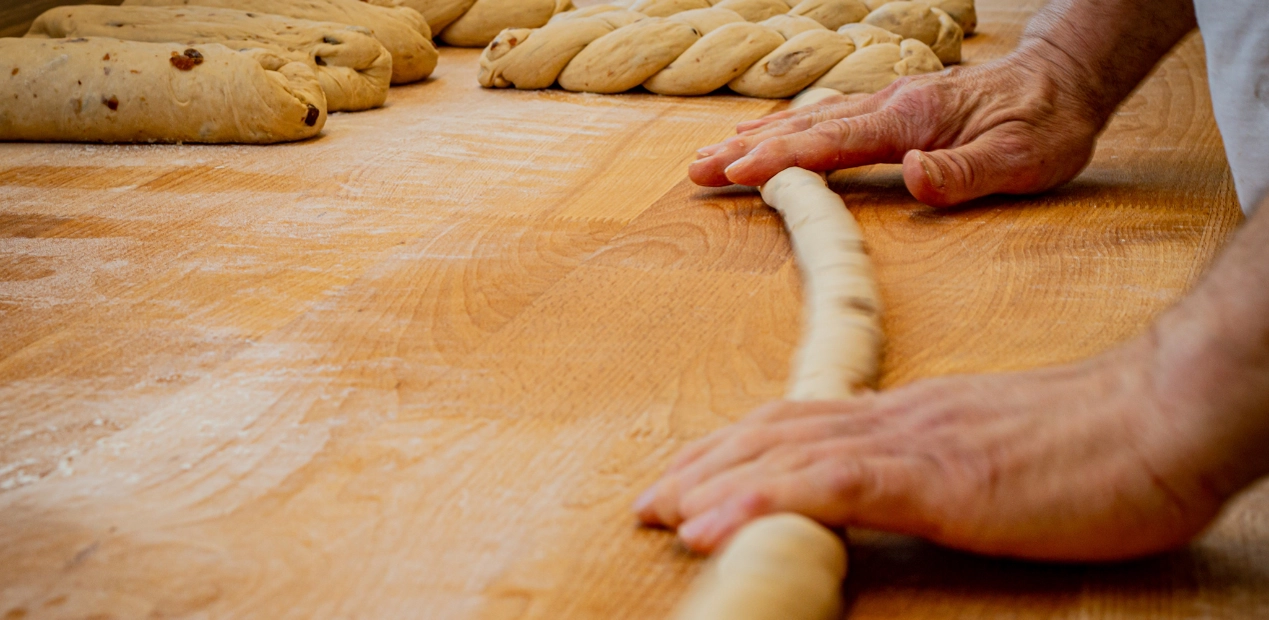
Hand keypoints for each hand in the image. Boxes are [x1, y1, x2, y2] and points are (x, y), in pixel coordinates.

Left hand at [633, 338, 1245, 560]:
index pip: (801, 424)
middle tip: (650, 498)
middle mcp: (893, 418)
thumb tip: (897, 485)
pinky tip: (712, 524)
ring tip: (658, 511)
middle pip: (774, 432)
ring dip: (713, 483)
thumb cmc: (1093, 444)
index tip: (691, 475)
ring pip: (784, 453)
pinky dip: (758, 501)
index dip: (738, 448)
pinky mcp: (931, 477)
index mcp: (909, 414)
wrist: (1159, 419)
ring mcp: (908, 444)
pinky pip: (824, 488)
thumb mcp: (994, 451)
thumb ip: (938, 462)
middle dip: (706, 464)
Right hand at [689, 42, 1109, 207]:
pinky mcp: (892, 109)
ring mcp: (887, 104)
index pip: (832, 142)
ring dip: (759, 139)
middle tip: (698, 170)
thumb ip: (964, 170)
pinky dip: (787, 129)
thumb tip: (911, 175)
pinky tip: (769, 136)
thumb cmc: (1046, 123)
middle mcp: (889, 105)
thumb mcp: (1022, 158)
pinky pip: (826, 118)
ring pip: (809, 120)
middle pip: (804, 128)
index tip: (737, 173)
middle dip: (748, 150)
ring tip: (713, 156)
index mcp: (910, 118)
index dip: (783, 160)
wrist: (1064, 79)